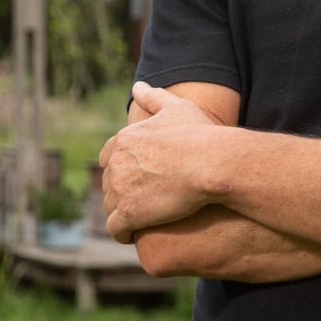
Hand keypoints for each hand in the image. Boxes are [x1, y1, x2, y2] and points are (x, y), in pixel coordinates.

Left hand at [98, 83, 217, 242]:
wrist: (212, 163)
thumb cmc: (200, 134)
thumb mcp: (178, 107)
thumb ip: (154, 97)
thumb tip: (137, 87)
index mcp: (123, 139)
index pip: (107, 157)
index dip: (122, 167)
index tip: (139, 176)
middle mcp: (116, 163)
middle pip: (109, 183)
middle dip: (123, 191)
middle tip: (145, 199)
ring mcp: (120, 189)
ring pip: (111, 207)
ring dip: (124, 213)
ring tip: (144, 218)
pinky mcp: (128, 214)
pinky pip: (116, 229)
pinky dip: (124, 233)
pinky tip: (138, 233)